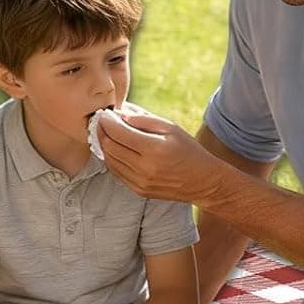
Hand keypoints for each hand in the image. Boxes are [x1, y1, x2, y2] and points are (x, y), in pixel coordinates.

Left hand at [96, 109, 217, 203]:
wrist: (203, 182)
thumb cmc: (188, 150)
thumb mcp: (170, 128)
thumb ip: (143, 120)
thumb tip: (120, 114)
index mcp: (154, 149)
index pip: (118, 132)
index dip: (107, 121)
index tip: (104, 113)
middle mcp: (144, 168)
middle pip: (110, 147)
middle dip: (101, 132)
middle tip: (101, 121)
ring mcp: (140, 182)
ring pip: (110, 160)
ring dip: (104, 145)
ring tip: (105, 133)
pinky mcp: (138, 190)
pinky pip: (116, 172)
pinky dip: (111, 158)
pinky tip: (114, 149)